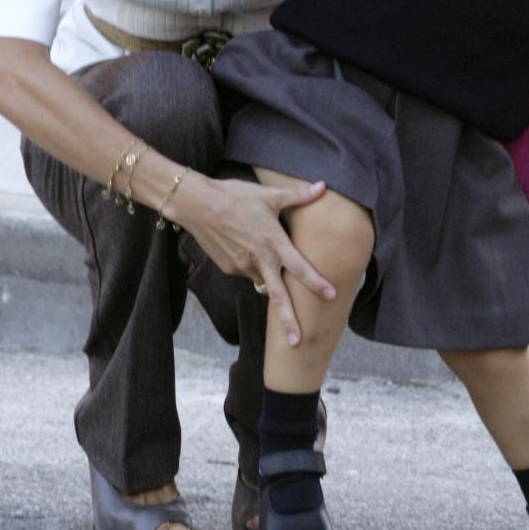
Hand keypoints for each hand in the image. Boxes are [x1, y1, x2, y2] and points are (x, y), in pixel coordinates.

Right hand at [172, 173, 334, 345]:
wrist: (197, 205)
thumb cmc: (235, 196)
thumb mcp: (268, 194)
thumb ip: (298, 195)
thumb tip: (323, 186)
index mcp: (272, 242)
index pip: (299, 267)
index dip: (316, 282)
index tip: (331, 296)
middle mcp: (259, 259)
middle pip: (278, 296)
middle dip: (289, 321)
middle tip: (298, 343)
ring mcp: (242, 266)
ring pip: (262, 280)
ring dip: (269, 280)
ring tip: (263, 258)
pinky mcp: (229, 268)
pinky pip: (247, 272)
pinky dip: (252, 266)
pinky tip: (245, 246)